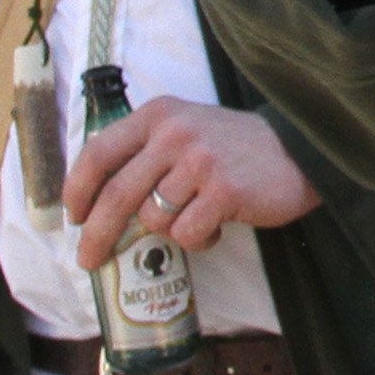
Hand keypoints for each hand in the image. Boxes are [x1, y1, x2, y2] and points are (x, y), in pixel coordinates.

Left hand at [66, 97, 320, 268]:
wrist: (300, 149)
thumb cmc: (236, 147)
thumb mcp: (187, 128)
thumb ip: (146, 152)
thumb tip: (99, 203)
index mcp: (158, 115)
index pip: (98, 153)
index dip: (77, 190)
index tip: (74, 217)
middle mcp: (175, 133)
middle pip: (115, 195)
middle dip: (97, 235)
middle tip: (90, 260)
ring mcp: (199, 162)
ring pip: (153, 219)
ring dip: (169, 232)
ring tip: (194, 220)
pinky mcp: (224, 191)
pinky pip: (187, 233)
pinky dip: (198, 240)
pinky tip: (216, 227)